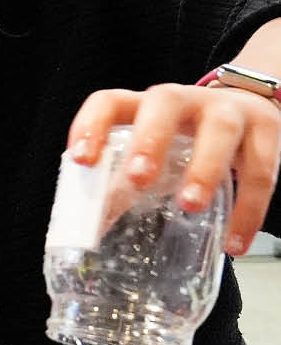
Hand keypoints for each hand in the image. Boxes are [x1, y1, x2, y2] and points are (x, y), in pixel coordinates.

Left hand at [67, 83, 280, 256]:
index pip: (111, 102)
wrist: (250, 109)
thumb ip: (125, 185)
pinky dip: (249, 210)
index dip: (92, 126)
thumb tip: (95, 231)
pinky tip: (235, 244)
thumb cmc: (188, 140)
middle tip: (138, 180)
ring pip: (219, 132)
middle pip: (165, 102)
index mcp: (146, 106)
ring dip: (204, 169)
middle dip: (150, 140)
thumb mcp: (156, 153)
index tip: (81, 160)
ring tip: (190, 207)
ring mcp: (229, 112)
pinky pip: (261, 170)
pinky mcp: (266, 131)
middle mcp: (186, 100)